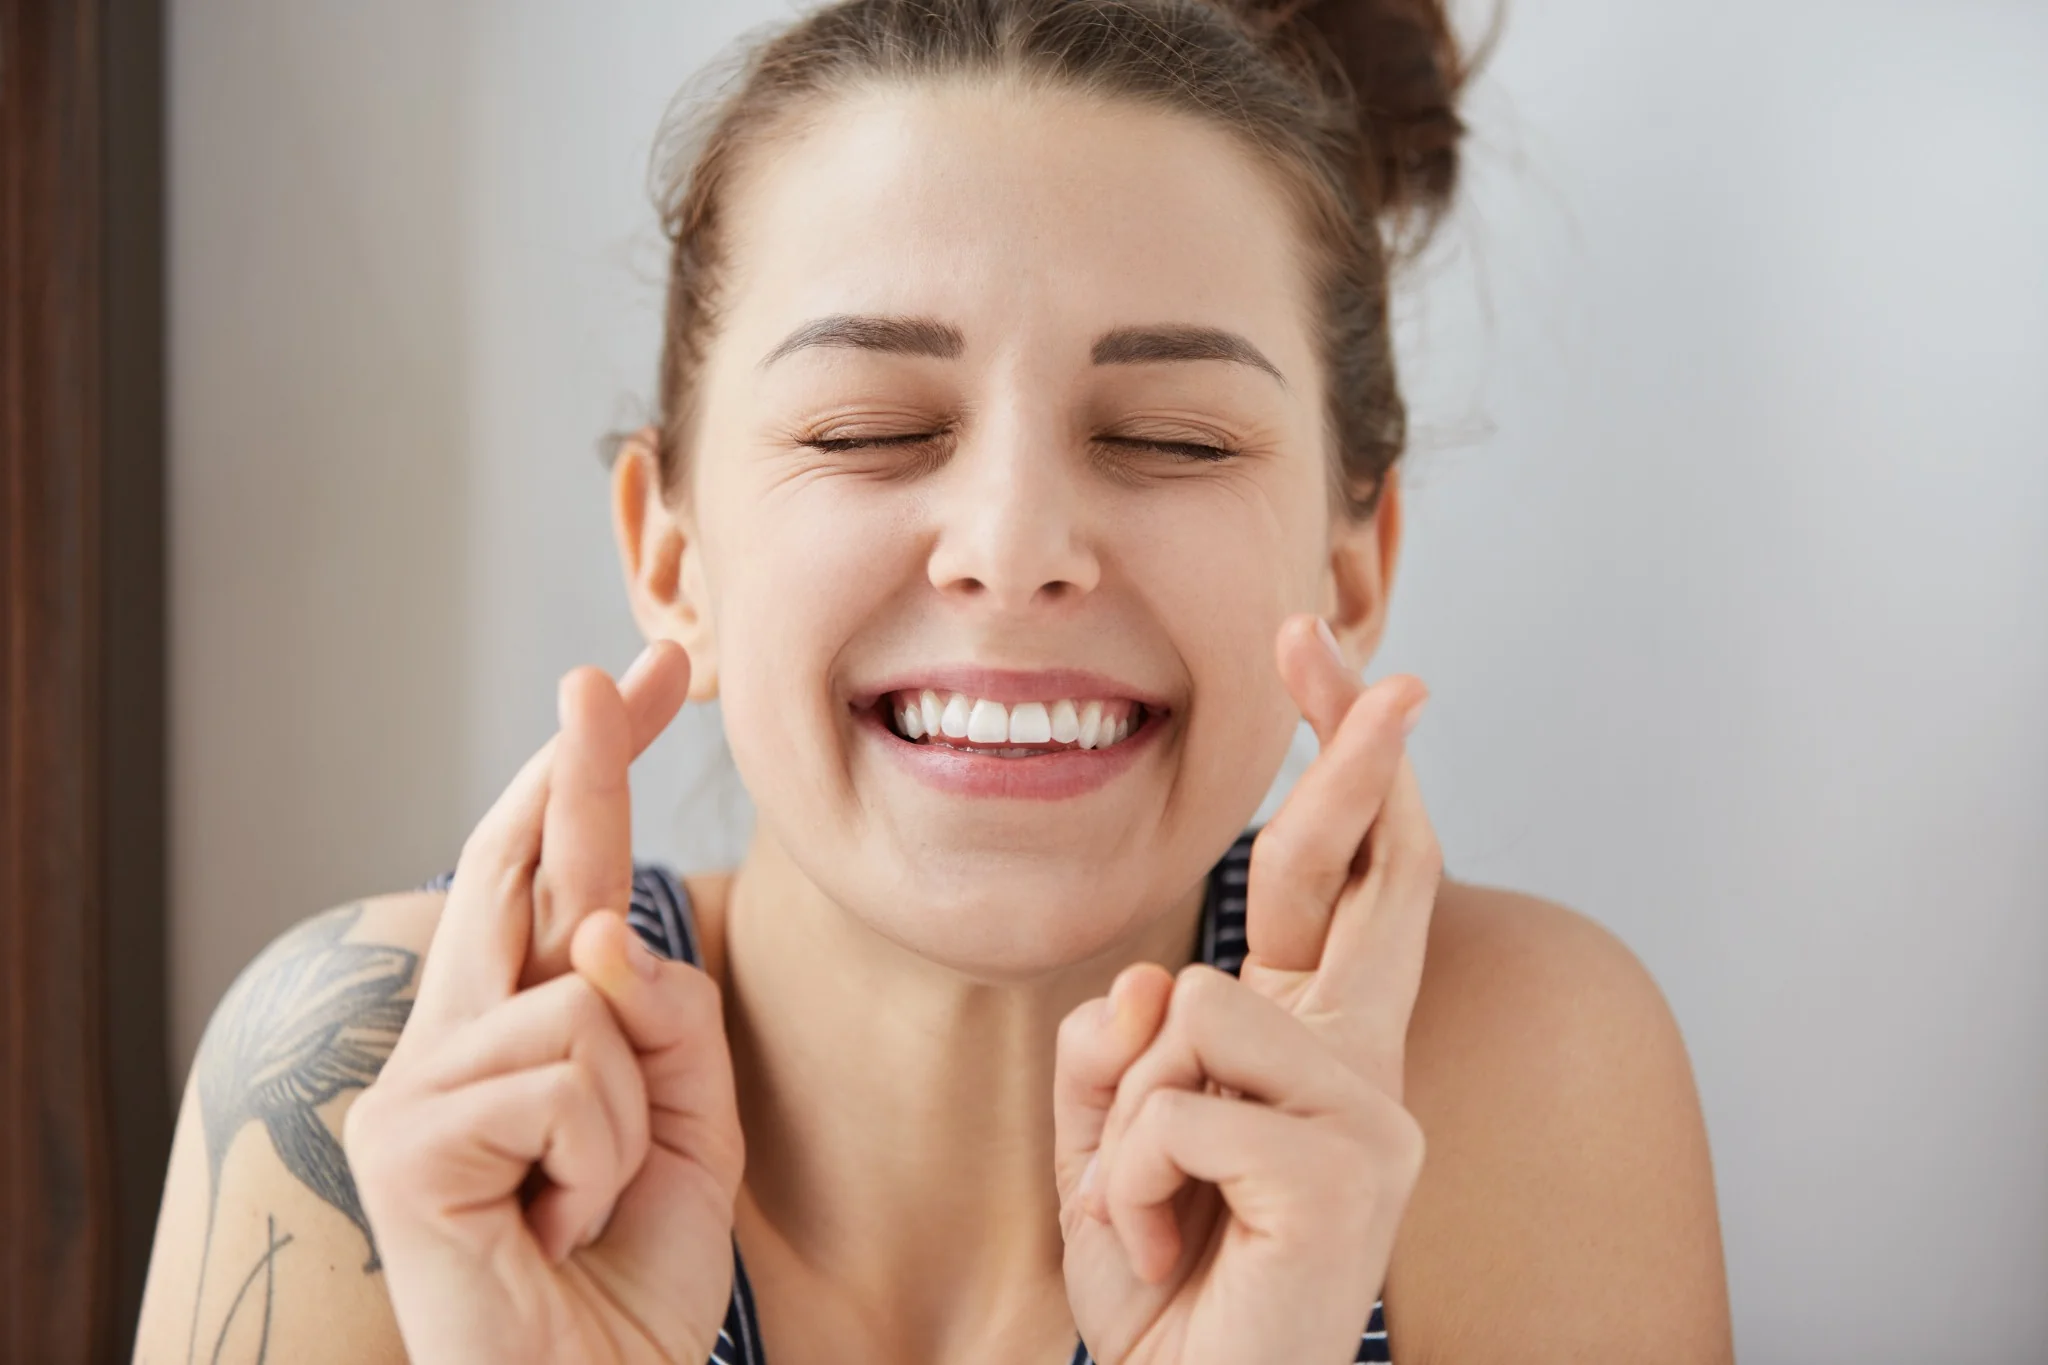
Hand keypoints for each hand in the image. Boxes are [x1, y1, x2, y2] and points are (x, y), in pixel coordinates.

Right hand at [343, 641, 744, 1364]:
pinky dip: (601, 1159)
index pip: (558, 872)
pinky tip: (552, 1224)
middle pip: (525, 864)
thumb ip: (667, 1021)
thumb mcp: (690, 1126)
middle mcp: (454, 1036)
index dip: (595, 769)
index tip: (642, 676)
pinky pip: (565, 1076)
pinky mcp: (401, 1141)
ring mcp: (414, 1084)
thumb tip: (599, 937)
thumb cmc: (628, 1272)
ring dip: (635, 1116)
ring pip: (585, 1002)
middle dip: (582, 764)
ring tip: (588, 1200)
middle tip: (614, 665)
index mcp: (521, 1027)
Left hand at [1055, 614, 1440, 1363]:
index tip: (1325, 653)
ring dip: (1126, 1121)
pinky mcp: (1351, 1174)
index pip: (1340, 880)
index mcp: (1315, 1048)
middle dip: (1349, 748)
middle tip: (1331, 638)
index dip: (1341, 764)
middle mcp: (1366, 1065)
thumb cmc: (1168, 1292)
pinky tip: (1168, 1250)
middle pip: (1364, 870)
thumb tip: (1157, 978)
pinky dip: (1128, 1185)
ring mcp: (1373, 1117)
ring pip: (1197, 1011)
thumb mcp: (1107, 1149)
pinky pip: (1175, 1111)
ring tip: (1155, 1214)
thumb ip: (1117, 1054)